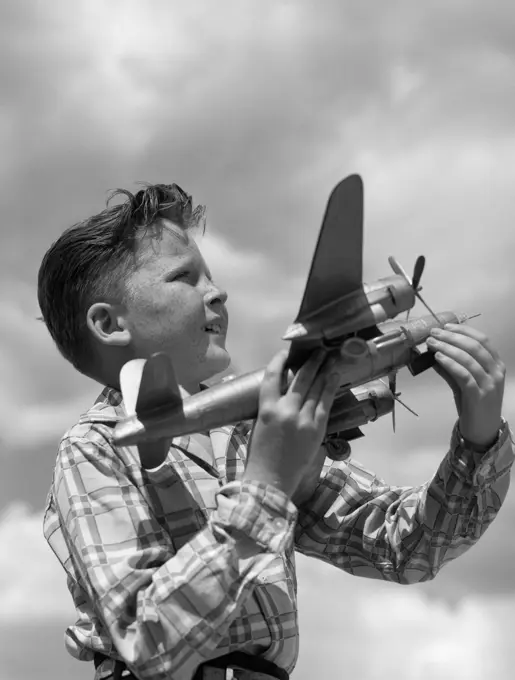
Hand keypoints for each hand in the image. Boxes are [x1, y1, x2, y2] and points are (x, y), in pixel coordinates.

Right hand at [243, 348, 341, 500]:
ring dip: (324, 371)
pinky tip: (335, 378)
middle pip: (300, 378)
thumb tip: (279, 392)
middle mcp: (285, 410)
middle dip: (311, 362)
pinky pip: (325, 404)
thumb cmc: (259, 455)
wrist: (270, 480)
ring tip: (330, 359)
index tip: (285, 353)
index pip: (271, 376)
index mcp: (265, 408)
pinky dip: (330, 389)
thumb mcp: (257, 425)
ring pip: (316, 388)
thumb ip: (268, 407)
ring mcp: (302, 419)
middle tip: (319, 350)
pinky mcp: (316, 429)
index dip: (279, 361)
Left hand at [428, 323, 505, 449]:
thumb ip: (451, 367)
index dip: (463, 331)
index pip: (482, 340)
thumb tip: (433, 351)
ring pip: (468, 358)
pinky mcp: (479, 395)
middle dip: (452, 337)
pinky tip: (437, 358)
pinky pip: (464, 374)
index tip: (446, 326)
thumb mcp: (463, 382)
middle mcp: (496, 371)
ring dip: (447, 348)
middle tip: (434, 333)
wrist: (482, 431)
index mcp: (496, 364)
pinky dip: (450, 363)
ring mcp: (490, 383)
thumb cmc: (474, 404)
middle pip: (474, 346)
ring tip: (431, 343)